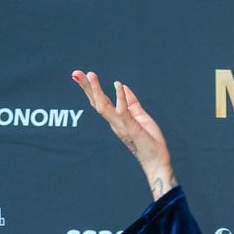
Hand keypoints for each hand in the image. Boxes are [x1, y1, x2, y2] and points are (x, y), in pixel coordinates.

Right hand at [71, 70, 176, 199]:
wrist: (157, 160)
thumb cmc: (150, 140)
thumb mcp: (140, 115)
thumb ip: (131, 102)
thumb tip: (122, 86)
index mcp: (116, 119)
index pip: (100, 101)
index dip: (90, 89)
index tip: (81, 75)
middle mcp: (115, 122)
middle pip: (96, 102)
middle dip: (86, 87)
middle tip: (75, 73)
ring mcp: (121, 125)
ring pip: (103, 106)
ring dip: (96, 90)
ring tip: (90, 75)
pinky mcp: (130, 127)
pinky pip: (122, 111)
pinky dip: (120, 97)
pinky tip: (118, 84)